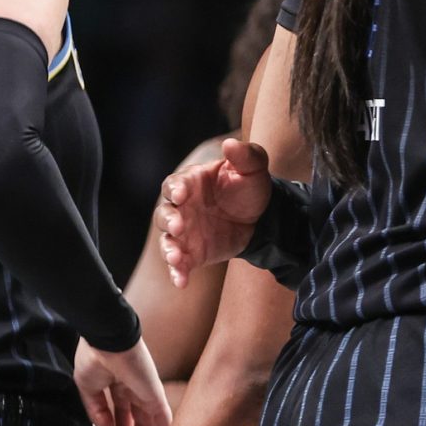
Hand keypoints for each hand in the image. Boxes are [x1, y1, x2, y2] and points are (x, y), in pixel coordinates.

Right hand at [74, 341, 171, 425]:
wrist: (106, 339)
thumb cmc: (93, 357)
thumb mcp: (88, 389)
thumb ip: (98, 413)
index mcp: (117, 386)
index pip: (124, 414)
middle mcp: (135, 391)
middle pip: (141, 424)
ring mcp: (147, 393)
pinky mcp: (155, 395)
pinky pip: (162, 420)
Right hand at [157, 139, 274, 287]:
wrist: (261, 217)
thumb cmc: (250, 187)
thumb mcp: (253, 168)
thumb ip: (245, 155)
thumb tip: (230, 143)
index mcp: (191, 183)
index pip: (175, 184)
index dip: (176, 189)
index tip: (182, 194)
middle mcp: (183, 208)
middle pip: (164, 213)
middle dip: (169, 220)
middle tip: (178, 226)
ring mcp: (185, 232)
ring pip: (167, 240)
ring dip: (168, 248)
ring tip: (176, 257)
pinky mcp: (192, 253)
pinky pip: (180, 263)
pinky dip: (177, 272)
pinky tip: (181, 282)